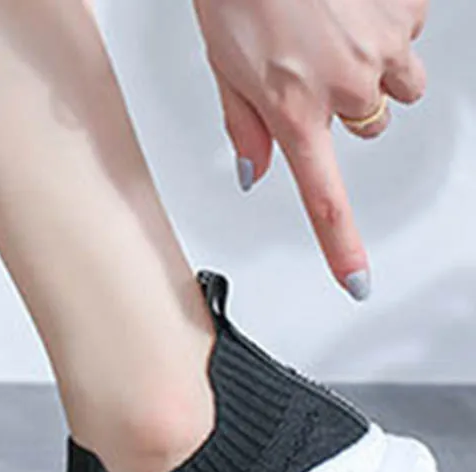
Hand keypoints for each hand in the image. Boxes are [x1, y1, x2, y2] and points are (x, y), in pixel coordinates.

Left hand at [193, 0, 428, 298]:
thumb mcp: (225, 71)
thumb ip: (246, 129)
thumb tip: (255, 173)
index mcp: (295, 115)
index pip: (323, 200)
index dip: (342, 246)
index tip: (356, 280)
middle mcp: (348, 87)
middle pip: (371, 125)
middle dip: (349, 104)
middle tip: (314, 64)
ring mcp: (384, 44)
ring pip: (398, 81)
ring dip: (374, 65)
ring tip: (334, 27)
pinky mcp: (408, 6)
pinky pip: (409, 28)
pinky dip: (385, 20)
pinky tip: (351, 1)